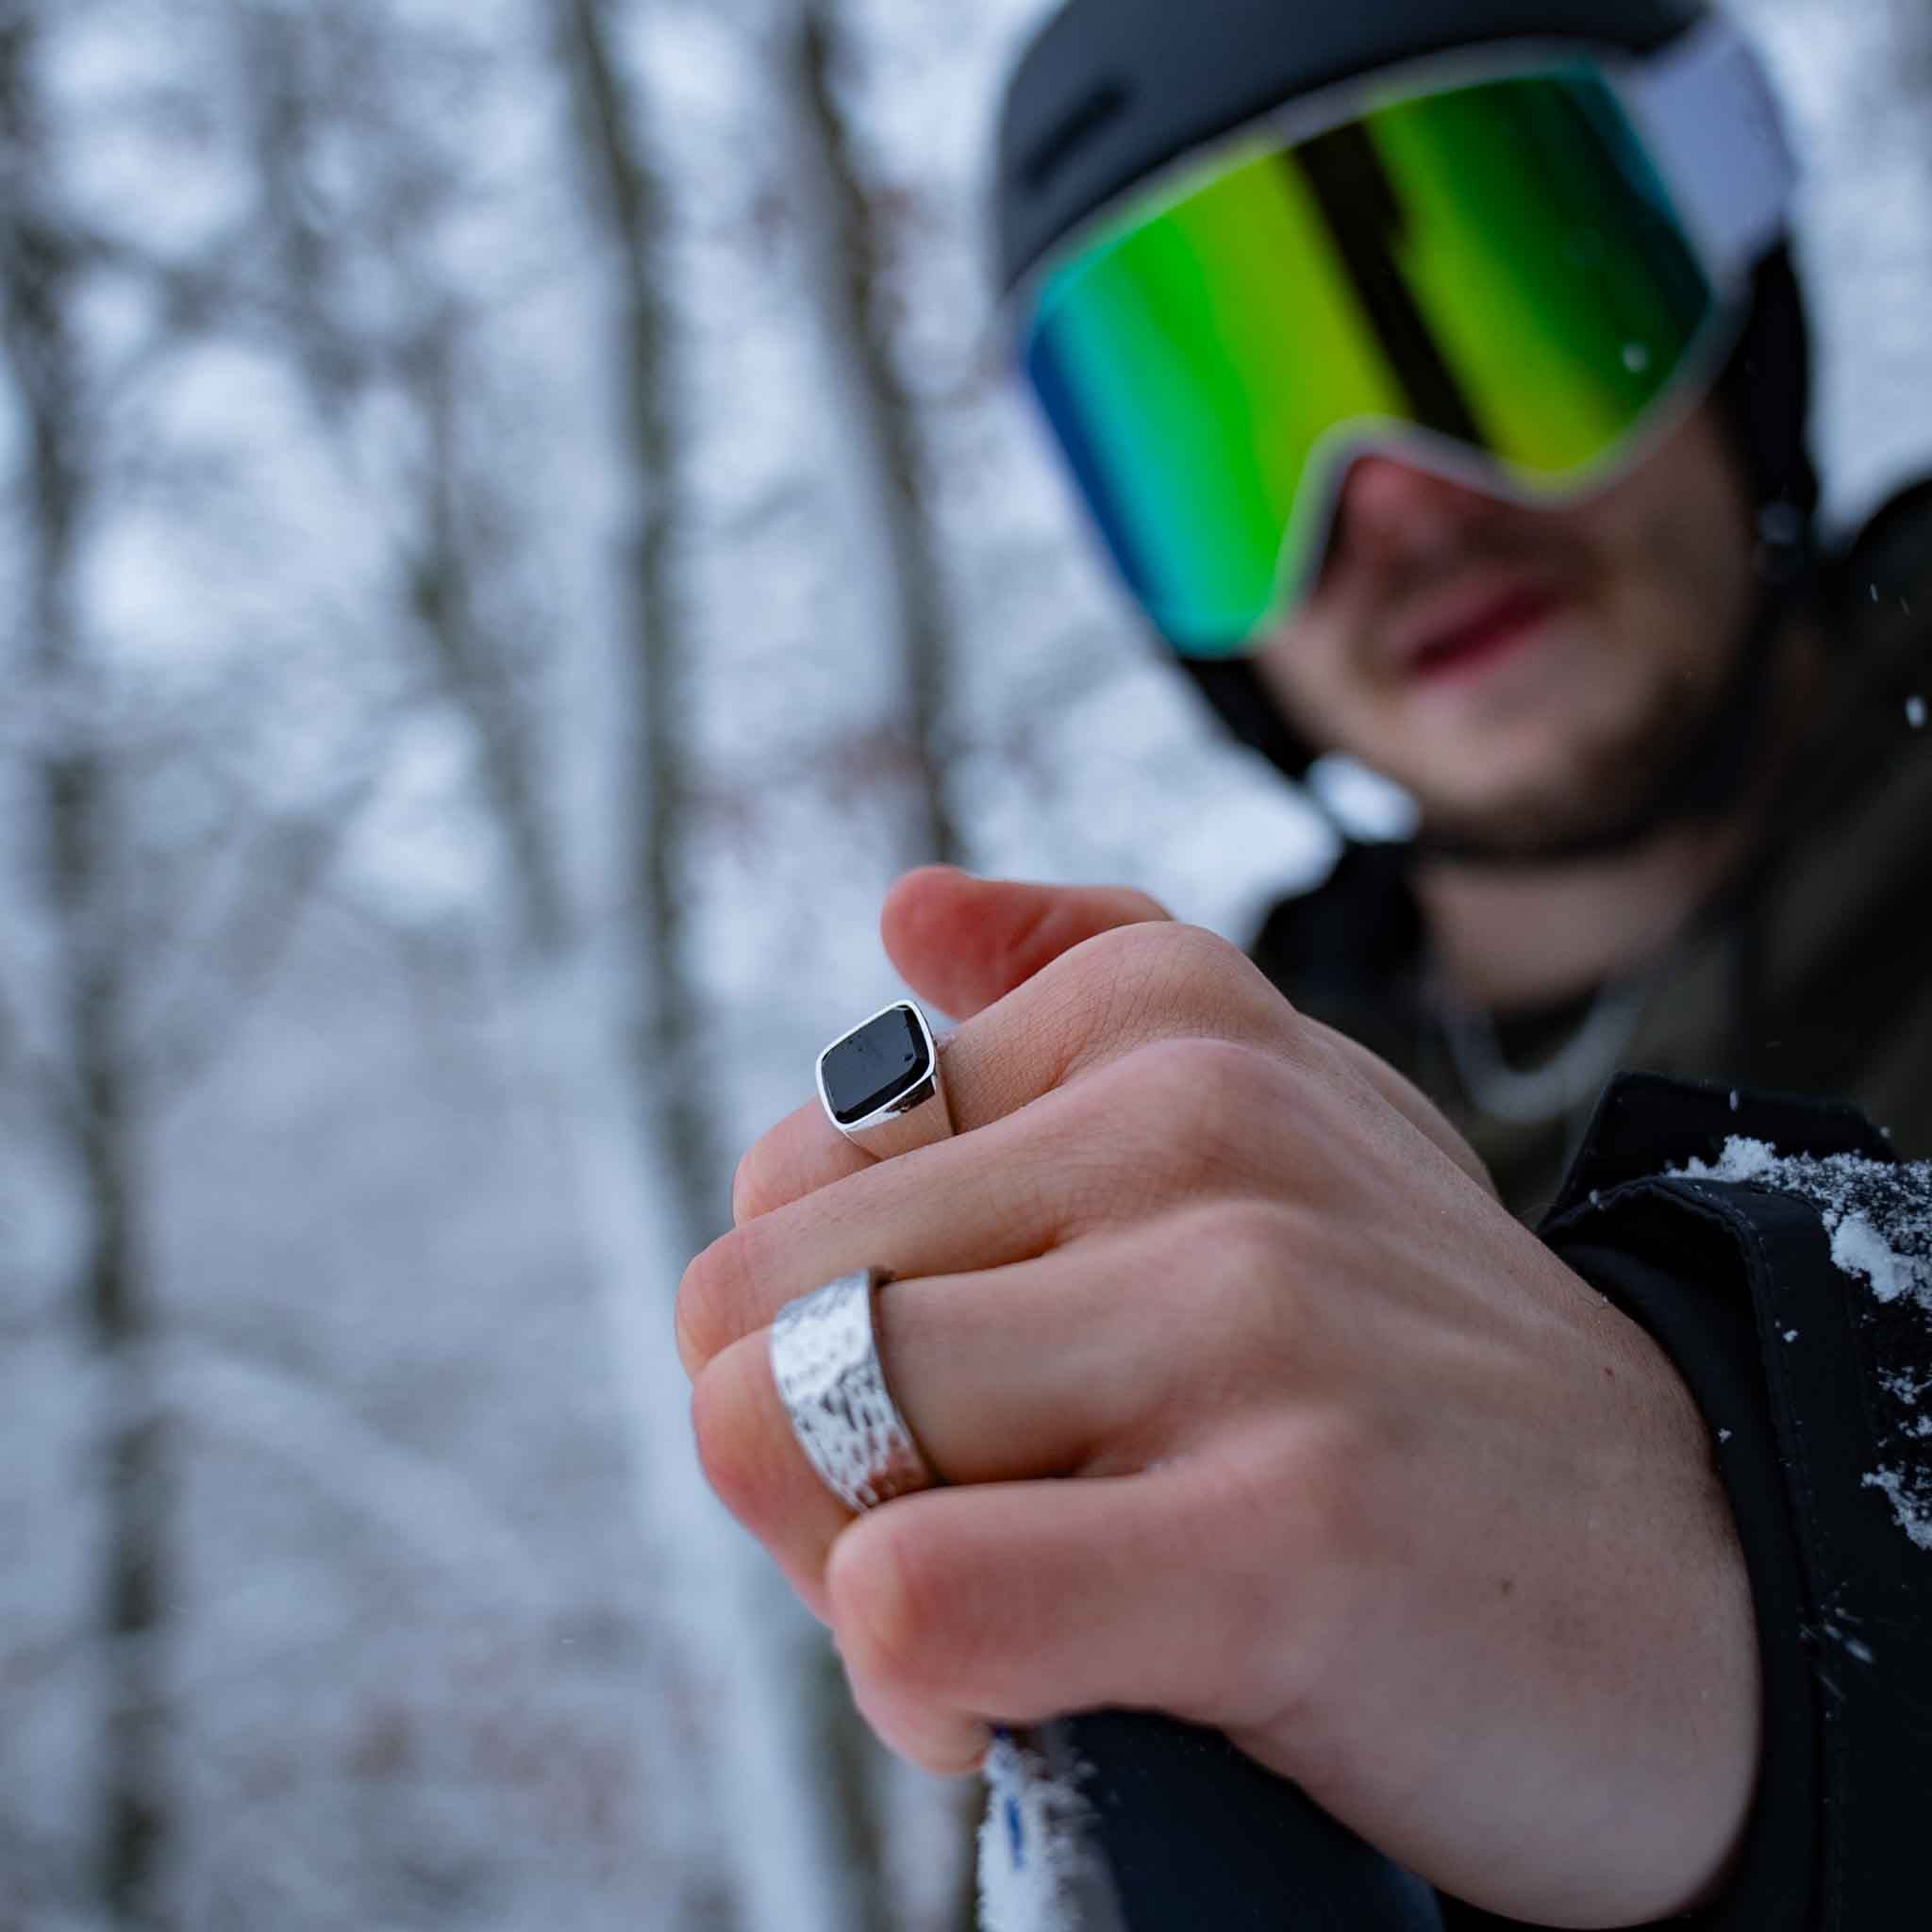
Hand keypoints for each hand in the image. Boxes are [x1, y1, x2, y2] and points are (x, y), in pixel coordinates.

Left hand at [677, 867, 1760, 1927]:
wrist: (1707, 1587)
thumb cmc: (1413, 1369)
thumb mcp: (1280, 1116)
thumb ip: (1076, 987)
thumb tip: (898, 906)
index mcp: (1156, 1016)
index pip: (782, 1181)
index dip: (834, 1340)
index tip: (992, 1412)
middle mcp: (1193, 1123)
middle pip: (750, 1307)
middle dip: (820, 1453)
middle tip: (996, 1523)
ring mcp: (1240, 1315)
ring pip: (786, 1427)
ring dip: (863, 1567)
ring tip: (1039, 1604)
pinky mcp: (1281, 1535)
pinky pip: (910, 1594)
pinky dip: (924, 1684)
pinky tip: (1046, 1699)